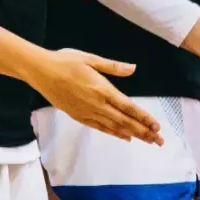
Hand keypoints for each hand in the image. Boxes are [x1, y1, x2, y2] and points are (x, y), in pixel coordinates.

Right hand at [24, 49, 162, 144]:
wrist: (40, 71)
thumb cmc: (66, 61)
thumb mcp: (91, 58)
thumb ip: (113, 66)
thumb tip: (133, 68)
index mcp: (102, 89)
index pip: (129, 107)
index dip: (144, 118)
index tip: (156, 127)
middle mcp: (97, 104)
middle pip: (125, 121)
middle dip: (143, 131)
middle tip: (159, 141)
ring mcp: (87, 112)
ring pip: (114, 127)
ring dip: (132, 134)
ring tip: (147, 141)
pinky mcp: (77, 116)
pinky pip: (99, 127)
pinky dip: (113, 133)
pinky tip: (124, 137)